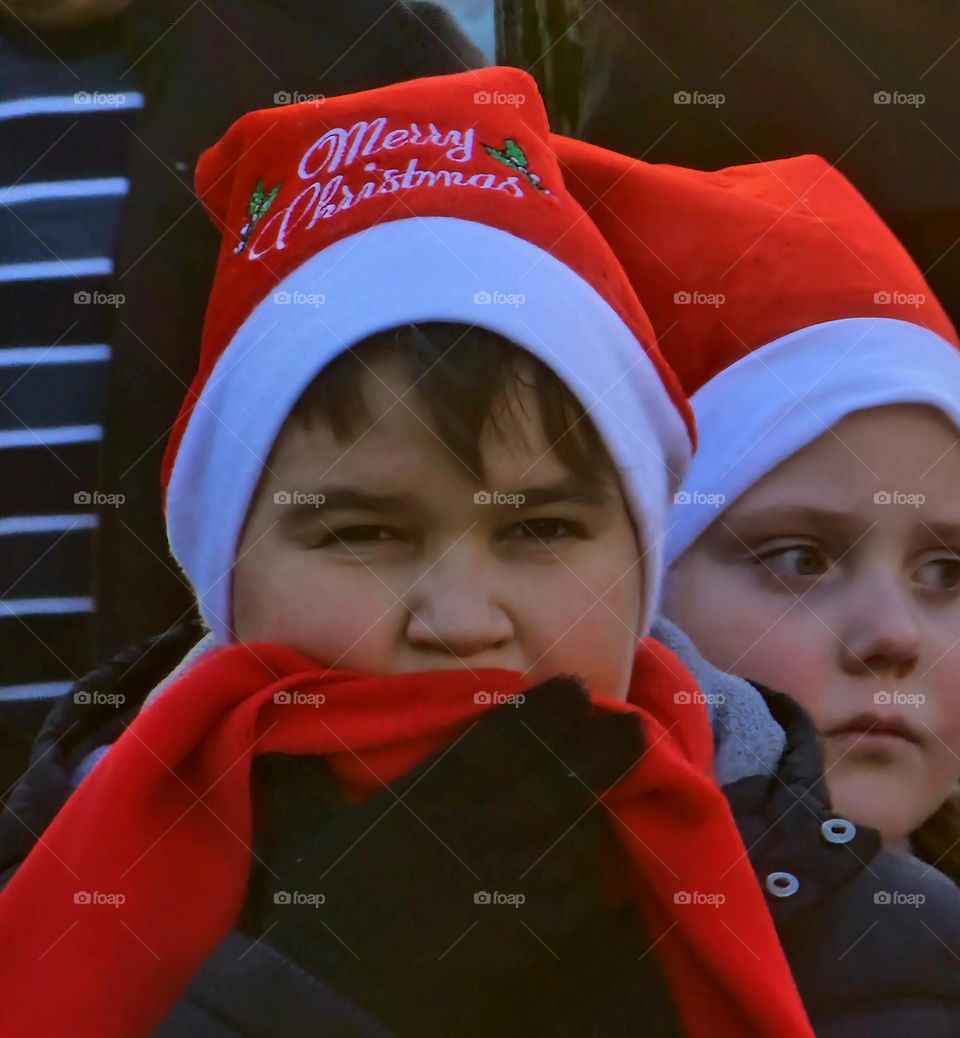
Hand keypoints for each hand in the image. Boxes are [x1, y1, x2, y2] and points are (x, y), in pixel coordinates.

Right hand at [241, 678, 643, 1034]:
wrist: (326, 1004)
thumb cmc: (311, 917)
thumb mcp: (297, 836)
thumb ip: (300, 782)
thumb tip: (282, 735)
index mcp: (431, 797)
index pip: (502, 739)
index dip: (545, 710)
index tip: (578, 689)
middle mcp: (478, 831)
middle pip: (557, 779)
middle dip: (601, 750)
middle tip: (638, 729)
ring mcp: (504, 886)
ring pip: (573, 838)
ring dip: (598, 813)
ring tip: (619, 793)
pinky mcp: (516, 942)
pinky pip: (571, 907)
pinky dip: (589, 890)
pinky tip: (600, 881)